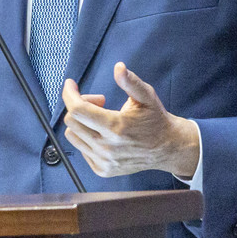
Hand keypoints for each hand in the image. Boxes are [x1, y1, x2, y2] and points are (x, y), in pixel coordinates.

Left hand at [61, 63, 200, 178]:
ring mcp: (104, 161)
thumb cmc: (155, 120)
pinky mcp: (102, 170)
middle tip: (98, 101)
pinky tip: (102, 134)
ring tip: (100, 118)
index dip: (69, 94)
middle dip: (79, 105)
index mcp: (116, 127)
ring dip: (81, 122)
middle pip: (72, 121)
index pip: (77, 110)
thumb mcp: (147, 96)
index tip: (71, 84)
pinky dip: (86, 137)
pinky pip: (81, 149)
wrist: (166, 148)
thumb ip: (131, 82)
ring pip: (72, 135)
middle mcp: (107, 147)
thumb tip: (118, 67)